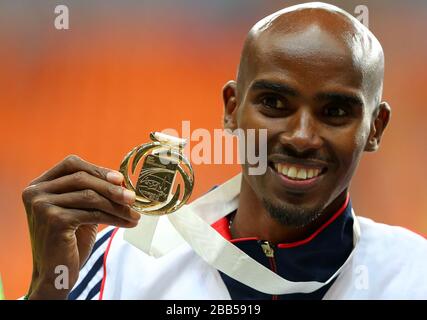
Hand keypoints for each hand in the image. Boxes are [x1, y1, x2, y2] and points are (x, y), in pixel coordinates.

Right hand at [22, 155, 139, 298]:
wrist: (56, 273)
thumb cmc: (69, 240)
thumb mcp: (78, 209)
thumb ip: (91, 191)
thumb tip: (121, 179)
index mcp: (40, 184)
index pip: (71, 164)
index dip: (97, 169)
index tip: (120, 178)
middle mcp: (36, 192)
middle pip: (82, 178)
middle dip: (112, 188)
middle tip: (133, 197)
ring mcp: (42, 205)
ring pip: (90, 196)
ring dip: (117, 206)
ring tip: (134, 214)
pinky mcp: (54, 220)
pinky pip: (92, 213)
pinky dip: (114, 218)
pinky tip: (126, 223)